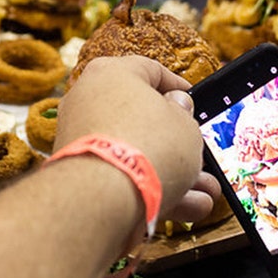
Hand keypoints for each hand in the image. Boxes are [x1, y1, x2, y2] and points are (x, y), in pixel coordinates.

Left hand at [56, 55, 211, 219]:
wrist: (101, 194)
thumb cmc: (147, 146)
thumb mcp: (185, 125)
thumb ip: (184, 113)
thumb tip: (175, 105)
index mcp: (111, 72)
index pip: (149, 70)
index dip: (176, 86)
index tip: (192, 101)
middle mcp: (87, 98)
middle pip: (141, 117)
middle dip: (178, 142)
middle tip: (200, 154)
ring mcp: (77, 135)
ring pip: (134, 151)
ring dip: (172, 171)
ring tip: (203, 191)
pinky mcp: (74, 168)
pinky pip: (119, 172)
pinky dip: (149, 186)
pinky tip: (184, 206)